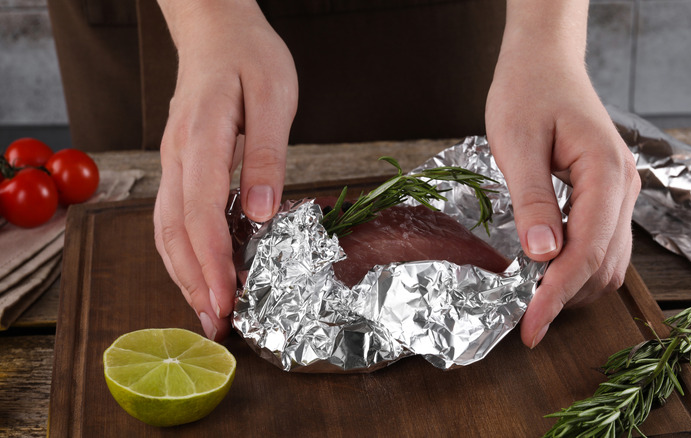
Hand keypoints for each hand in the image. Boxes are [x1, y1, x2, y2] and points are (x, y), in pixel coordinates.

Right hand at [154, 0, 296, 340]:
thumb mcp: (274, 97)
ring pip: (165, 227)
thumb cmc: (250, 57)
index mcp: (202, 137)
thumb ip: (266, 155)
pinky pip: (171, 215)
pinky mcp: (179, 165)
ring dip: (183, 272)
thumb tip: (260, 212)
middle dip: (194, 280)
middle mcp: (177, 155)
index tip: (227, 297)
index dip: (212, 260)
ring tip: (206, 309)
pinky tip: (199, 270)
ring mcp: (172, 160)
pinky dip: (181, 250)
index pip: (201, 212)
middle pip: (174, 230)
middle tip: (217, 323)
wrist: (217, 30)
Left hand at [487, 0, 640, 347]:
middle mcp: (623, 189)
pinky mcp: (606, 195)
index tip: (530, 328)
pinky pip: (601, 243)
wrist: (544, 61)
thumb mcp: (518, 143)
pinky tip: (545, 268)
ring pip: (608, 261)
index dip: (557, 295)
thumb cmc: (528, 91)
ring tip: (531, 297)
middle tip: (524, 317)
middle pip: (605, 265)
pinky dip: (576, 265)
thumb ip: (532, 199)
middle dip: (566, 296)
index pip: (587, 252)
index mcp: (606, 174)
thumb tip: (542, 256)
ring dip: (573, 285)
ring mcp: (619, 193)